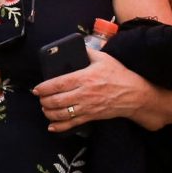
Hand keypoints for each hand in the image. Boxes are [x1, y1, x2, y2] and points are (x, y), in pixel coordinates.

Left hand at [35, 48, 152, 132]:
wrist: (134, 94)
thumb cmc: (118, 74)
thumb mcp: (103, 58)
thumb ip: (88, 52)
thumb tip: (76, 45)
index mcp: (85, 77)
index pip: (59, 83)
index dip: (44, 87)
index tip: (36, 88)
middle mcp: (84, 93)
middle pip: (57, 100)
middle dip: (44, 100)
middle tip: (40, 98)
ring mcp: (87, 107)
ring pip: (62, 114)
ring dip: (49, 112)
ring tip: (44, 108)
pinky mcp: (91, 116)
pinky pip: (72, 124)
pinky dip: (59, 127)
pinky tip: (51, 126)